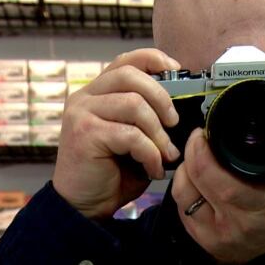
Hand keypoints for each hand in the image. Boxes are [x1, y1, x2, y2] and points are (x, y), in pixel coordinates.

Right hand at [53, 49, 181, 218]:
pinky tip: (153, 169)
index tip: (177, 71)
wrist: (84, 205)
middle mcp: (85, 97)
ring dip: (158, 133)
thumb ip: (147, 117)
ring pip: (134, 104)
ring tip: (166, 154)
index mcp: (97, 92)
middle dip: (162, 99)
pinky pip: (131, 135)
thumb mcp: (134, 138)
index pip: (126, 60)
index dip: (154, 59)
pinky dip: (150, 153)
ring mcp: (81, 113)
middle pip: (131, 76)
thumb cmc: (112, 172)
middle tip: (174, 124)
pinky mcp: (84, 134)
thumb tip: (182, 108)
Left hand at [172, 127, 264, 264]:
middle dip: (191, 155)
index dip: (203, 154)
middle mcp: (237, 225)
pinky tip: (198, 179)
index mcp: (263, 207)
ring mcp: (217, 237)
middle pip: (195, 185)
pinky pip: (182, 209)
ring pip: (183, 195)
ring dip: (185, 170)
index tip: (205, 134)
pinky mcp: (204, 242)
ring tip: (198, 157)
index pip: (219, 181)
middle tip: (200, 139)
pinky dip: (186, 189)